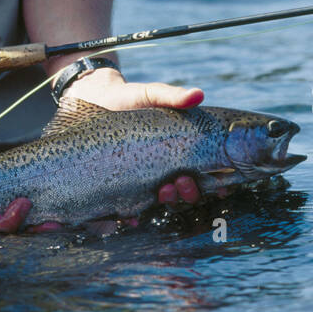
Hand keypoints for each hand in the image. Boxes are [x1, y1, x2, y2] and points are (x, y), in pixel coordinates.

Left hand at [62, 66, 205, 208]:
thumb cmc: (130, 98)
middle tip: (182, 180)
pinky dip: (132, 217)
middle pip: (188, 193)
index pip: (206, 174)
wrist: (96, 100)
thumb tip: (198, 94)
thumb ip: (173, 96)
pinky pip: (129, 211)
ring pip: (164, 203)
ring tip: (164, 189)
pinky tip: (132, 216)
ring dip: (169, 201)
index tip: (214, 177)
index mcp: (180, 152)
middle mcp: (167, 170)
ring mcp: (145, 181)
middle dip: (189, 192)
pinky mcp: (120, 188)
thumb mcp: (152, 95)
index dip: (216, 183)